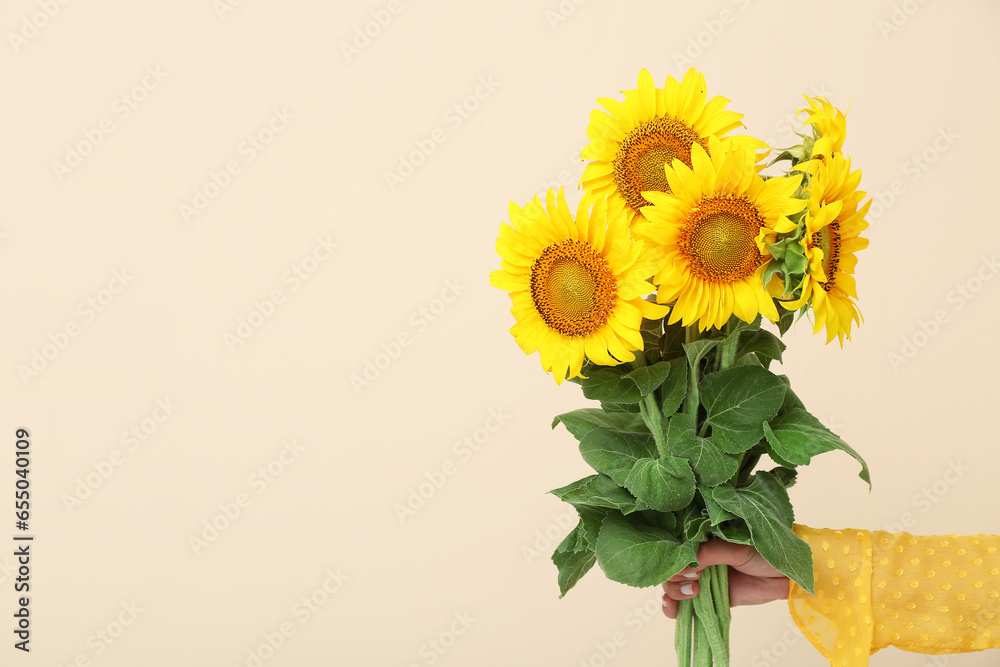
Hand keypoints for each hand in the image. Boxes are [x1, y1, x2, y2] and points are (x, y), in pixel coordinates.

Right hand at [660, 539, 789, 618]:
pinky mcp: (709, 598)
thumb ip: (711, 553)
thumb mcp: (737, 549)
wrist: (786, 576)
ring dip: (674, 592)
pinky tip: (673, 612)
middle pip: (672, 570)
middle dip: (675, 578)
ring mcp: (703, 579)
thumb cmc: (765, 553)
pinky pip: (686, 604)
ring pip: (674, 586)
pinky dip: (674, 609)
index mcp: (703, 541)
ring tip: (693, 593)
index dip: (673, 560)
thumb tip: (686, 563)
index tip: (687, 569)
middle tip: (695, 582)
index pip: (676, 549)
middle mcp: (699, 559)